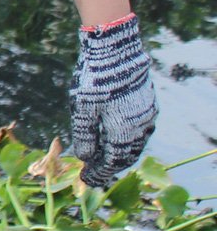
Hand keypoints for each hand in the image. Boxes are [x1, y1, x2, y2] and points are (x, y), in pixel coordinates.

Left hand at [69, 16, 156, 187]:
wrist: (116, 50)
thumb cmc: (95, 80)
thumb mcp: (83, 110)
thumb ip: (85, 137)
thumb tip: (86, 158)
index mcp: (125, 132)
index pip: (112, 162)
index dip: (99, 173)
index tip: (86, 180)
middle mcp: (141, 127)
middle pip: (126, 155)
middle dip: (109, 165)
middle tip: (93, 173)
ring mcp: (147, 114)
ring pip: (134, 143)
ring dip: (118, 153)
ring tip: (101, 157)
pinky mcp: (147, 103)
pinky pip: (139, 129)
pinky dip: (126, 139)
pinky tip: (113, 136)